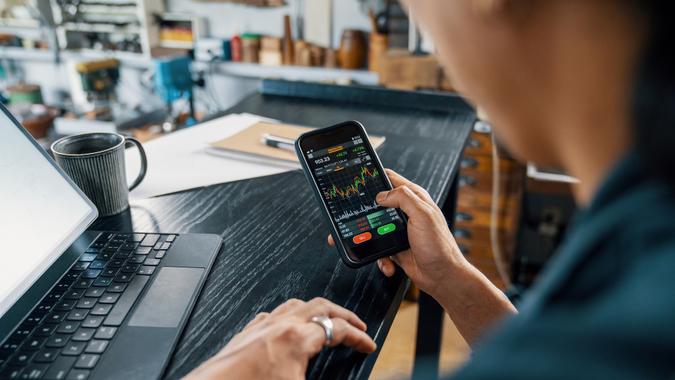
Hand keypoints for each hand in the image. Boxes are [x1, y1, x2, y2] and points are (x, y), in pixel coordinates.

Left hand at [185, 298, 375, 379]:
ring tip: (327, 319)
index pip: (337, 329)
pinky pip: (274, 314)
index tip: (367, 344)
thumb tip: (330, 376)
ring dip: (317, 309)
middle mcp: (279, 325)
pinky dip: (290, 315)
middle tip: (356, 325)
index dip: (358, 337)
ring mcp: (262, 326)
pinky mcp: (247, 333)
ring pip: (296, 304)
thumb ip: (318, 375)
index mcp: (296, 338)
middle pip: (321, 306)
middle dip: (343, 314)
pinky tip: (288, 325)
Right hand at [328, 169, 469, 299]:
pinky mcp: (395, 246)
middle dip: (368, 213)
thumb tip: (382, 194)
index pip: (391, 179)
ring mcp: (400, 230)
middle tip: (361, 219)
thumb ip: (403, 198)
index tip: (361, 182)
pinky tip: (389, 263)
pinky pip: (379, 248)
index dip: (376, 178)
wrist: (442, 276)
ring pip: (374, 228)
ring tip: (377, 246)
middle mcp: (407, 212)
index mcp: (415, 198)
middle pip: (378, 204)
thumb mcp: (422, 215)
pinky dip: (382, 258)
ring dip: (372, 239)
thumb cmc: (439, 246)